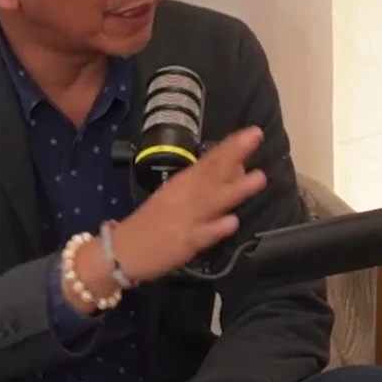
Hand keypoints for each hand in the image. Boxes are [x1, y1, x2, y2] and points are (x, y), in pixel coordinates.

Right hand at [112, 126, 267, 283]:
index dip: (231, 146)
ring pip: (213, 201)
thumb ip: (203, 185)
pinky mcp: (184, 243)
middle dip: (235, 155)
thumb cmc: (150, 222)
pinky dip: (217, 228)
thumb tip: (236, 169)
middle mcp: (185, 196)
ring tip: (259, 178)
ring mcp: (186, 219)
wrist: (122, 249)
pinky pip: (203, 235)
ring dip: (236, 189)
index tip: (252, 132)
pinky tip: (232, 222)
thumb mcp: (173, 196)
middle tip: (256, 136)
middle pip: (213, 173)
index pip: (209, 160)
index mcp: (181, 183)